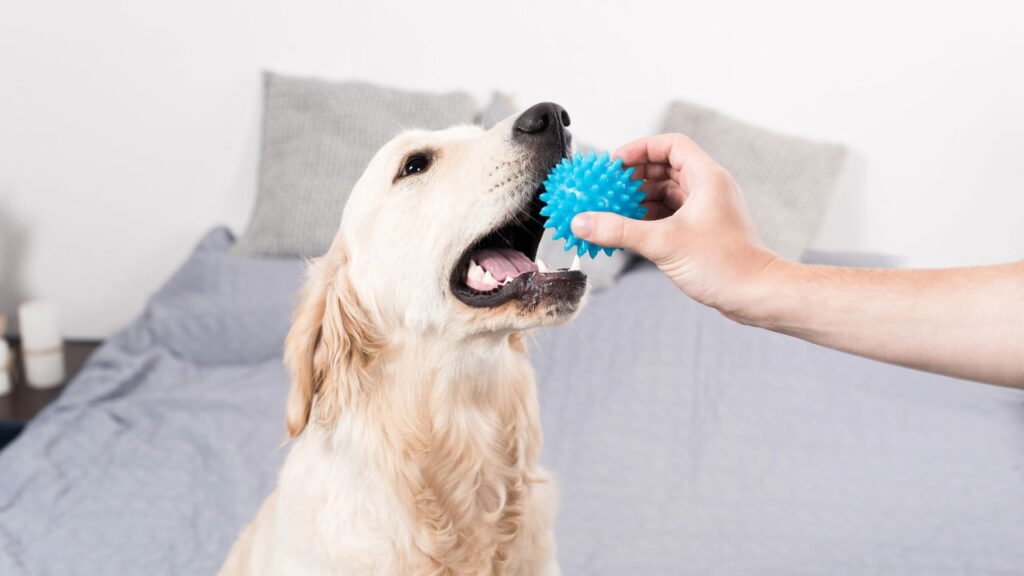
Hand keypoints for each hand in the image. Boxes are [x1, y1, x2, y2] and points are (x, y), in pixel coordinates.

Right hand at [571, 133, 780, 321]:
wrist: (754, 295)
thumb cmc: (725, 265)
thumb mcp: (663, 243)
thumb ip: (619, 230)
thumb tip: (584, 222)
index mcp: (706, 178)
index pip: (670, 145)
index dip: (640, 149)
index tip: (614, 163)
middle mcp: (707, 189)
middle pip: (664, 167)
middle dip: (633, 177)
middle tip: (607, 187)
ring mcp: (705, 210)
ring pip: (665, 192)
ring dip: (638, 199)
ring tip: (612, 209)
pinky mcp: (701, 230)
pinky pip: (669, 214)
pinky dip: (648, 218)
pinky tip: (628, 230)